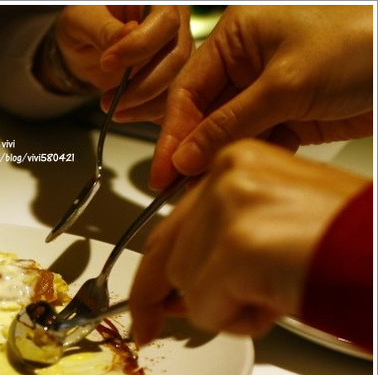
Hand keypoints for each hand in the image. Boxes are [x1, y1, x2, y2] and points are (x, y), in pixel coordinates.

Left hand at [44, 5, 192, 122]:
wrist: (82, 49)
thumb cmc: (83, 24)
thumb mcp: (82, 21)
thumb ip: (104, 28)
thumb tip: (129, 33)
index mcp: (156, 0)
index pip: (165, 20)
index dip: (140, 45)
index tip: (108, 61)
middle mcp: (175, 22)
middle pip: (177, 55)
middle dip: (143, 85)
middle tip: (108, 99)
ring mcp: (177, 51)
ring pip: (178, 82)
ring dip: (145, 103)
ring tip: (112, 108)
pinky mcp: (173, 78)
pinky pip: (172, 100)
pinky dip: (149, 113)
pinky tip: (126, 114)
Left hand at [129, 140, 368, 344]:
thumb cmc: (348, 243)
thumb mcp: (273, 225)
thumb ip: (220, 242)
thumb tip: (176, 290)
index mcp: (237, 161)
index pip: (172, 224)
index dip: (155, 270)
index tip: (147, 300)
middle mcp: (229, 174)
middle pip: (166, 252)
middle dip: (157, 297)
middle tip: (148, 327)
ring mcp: (231, 207)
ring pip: (185, 284)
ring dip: (221, 307)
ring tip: (271, 296)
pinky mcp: (239, 246)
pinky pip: (205, 307)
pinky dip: (234, 321)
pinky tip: (271, 306)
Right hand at [151, 5, 373, 188]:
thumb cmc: (364, 40)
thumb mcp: (285, 84)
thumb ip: (230, 123)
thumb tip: (187, 154)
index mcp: (237, 35)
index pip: (189, 90)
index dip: (173, 133)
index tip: (164, 169)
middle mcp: (249, 61)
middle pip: (205, 114)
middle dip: (193, 150)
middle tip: (176, 186)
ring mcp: (270, 89)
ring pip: (230, 132)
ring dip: (219, 160)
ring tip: (202, 190)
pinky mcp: (292, 113)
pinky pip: (258, 140)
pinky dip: (249, 160)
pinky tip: (237, 178)